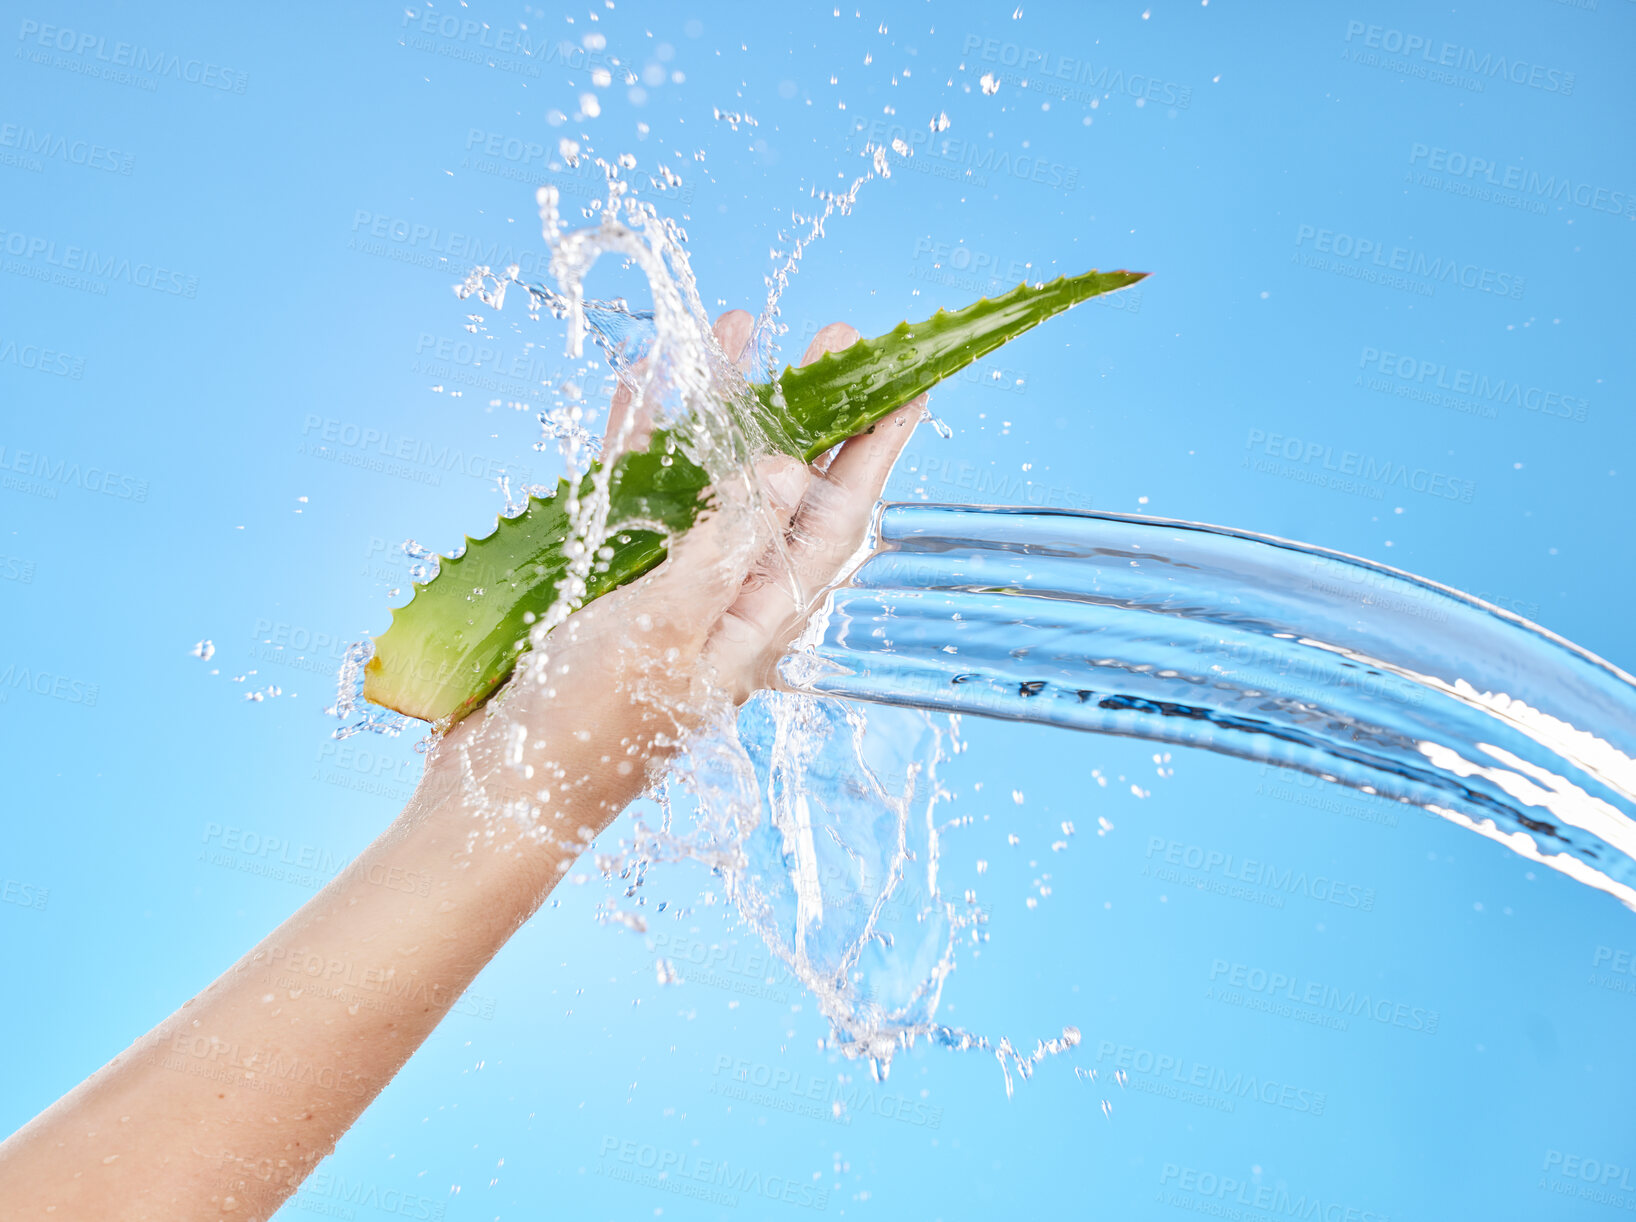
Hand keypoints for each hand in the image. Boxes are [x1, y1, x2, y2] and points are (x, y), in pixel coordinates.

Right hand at [425, 309, 923, 858]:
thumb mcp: (666, 628)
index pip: (837, 521)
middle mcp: (725, 593)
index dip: (875, 452)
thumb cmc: (587, 725)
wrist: (499, 790)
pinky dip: (640, 433)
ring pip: (706, 472)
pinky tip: (645, 380)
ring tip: (735, 329)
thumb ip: (724, 545)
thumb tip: (790, 469)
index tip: (910, 387)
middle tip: (835, 338)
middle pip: (783, 485)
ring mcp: (666, 580)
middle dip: (812, 410)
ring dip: (721, 404)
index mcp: (760, 618)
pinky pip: (632, 485)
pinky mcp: (606, 573)